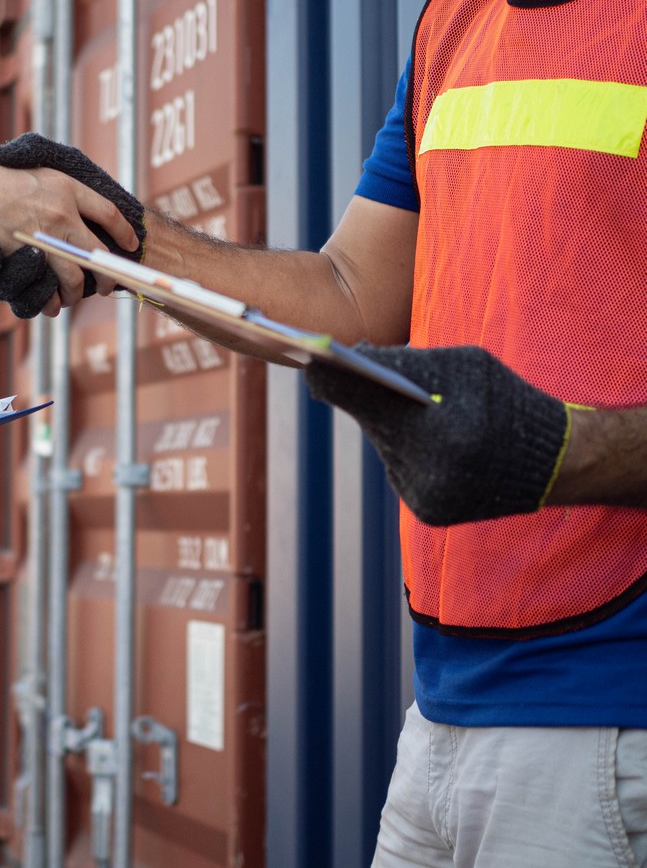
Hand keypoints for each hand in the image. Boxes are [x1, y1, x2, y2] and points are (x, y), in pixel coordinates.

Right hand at [0, 134, 145, 318]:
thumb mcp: (22, 159)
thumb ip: (44, 174)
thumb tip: (56, 182)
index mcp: (64, 186)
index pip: (108, 213)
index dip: (124, 233)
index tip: (131, 244)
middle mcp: (62, 212)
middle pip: (99, 253)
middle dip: (107, 276)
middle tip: (106, 286)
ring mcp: (44, 237)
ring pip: (76, 277)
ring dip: (75, 293)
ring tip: (70, 299)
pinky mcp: (26, 257)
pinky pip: (48, 287)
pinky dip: (50, 300)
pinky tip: (49, 304)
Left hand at [304, 344, 570, 525]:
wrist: (558, 465)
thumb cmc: (509, 403)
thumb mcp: (467, 368)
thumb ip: (411, 362)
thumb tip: (354, 355)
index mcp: (445, 433)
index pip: (370, 401)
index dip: (336, 380)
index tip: (309, 361)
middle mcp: (432, 474)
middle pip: (374, 425)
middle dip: (354, 398)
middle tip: (319, 370)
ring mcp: (428, 499)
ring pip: (385, 449)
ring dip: (381, 425)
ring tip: (362, 394)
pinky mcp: (430, 513)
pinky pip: (401, 470)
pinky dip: (405, 450)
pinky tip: (409, 432)